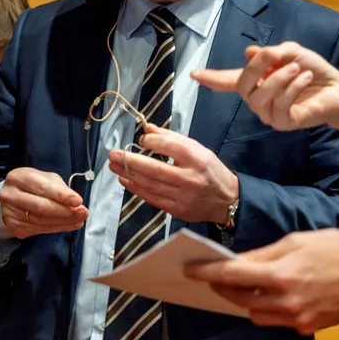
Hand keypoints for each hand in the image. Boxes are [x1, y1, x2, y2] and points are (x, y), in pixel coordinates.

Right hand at [0, 168, 88, 238]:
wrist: (11, 198)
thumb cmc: (32, 185)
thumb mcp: (45, 179)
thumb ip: (60, 189)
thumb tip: (76, 203)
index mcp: (18, 177)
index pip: (43, 188)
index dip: (61, 195)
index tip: (78, 201)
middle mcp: (10, 195)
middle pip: (41, 207)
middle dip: (64, 211)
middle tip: (82, 213)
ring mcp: (9, 212)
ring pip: (41, 220)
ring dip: (63, 222)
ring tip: (78, 220)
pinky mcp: (13, 226)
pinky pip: (38, 229)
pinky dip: (56, 228)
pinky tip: (67, 225)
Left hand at [107, 123, 238, 223]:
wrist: (226, 199)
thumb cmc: (209, 170)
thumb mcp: (197, 149)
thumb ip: (172, 138)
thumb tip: (147, 129)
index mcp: (197, 158)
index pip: (169, 146)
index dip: (150, 141)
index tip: (141, 140)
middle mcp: (190, 178)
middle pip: (155, 169)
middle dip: (130, 161)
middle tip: (113, 154)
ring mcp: (183, 196)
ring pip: (150, 185)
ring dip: (129, 174)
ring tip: (114, 166)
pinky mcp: (178, 210)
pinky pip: (152, 198)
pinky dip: (136, 189)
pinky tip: (125, 180)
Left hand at [185, 229, 338, 334]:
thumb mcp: (299, 240)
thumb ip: (266, 253)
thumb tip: (240, 262)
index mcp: (282, 274)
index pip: (233, 275)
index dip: (207, 272)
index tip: (190, 269)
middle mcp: (286, 301)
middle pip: (239, 299)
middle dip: (223, 287)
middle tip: (212, 276)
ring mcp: (297, 318)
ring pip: (255, 314)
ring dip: (244, 300)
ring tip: (241, 284)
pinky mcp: (307, 327)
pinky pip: (276, 320)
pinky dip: (268, 308)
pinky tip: (270, 294)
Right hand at [191, 42, 338, 140]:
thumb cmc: (315, 72)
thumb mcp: (293, 53)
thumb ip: (273, 54)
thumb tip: (248, 54)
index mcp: (258, 81)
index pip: (230, 81)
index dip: (212, 78)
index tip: (193, 73)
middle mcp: (259, 99)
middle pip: (242, 84)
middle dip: (255, 68)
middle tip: (271, 55)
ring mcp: (270, 113)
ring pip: (259, 97)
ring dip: (278, 79)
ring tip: (296, 69)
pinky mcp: (284, 123)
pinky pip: (279, 106)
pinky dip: (290, 89)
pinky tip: (302, 79)